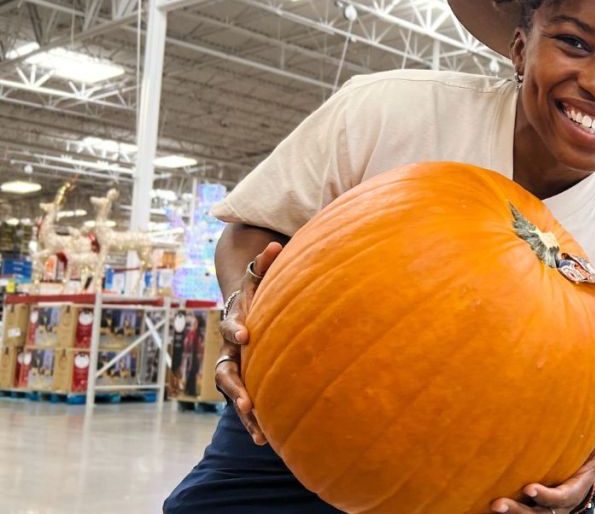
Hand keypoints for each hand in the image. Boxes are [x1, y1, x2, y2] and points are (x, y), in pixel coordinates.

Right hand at [215, 242, 282, 444]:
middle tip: (247, 402)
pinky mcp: (244, 386)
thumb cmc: (258, 298)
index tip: (246, 334)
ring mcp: (235, 371)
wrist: (246, 316)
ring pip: (233, 394)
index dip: (236, 328)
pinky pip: (245, 407)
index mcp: (236, 323)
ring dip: (244, 411)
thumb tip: (276, 244)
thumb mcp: (259, 280)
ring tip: (257, 430)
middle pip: (226, 370)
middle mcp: (230, 350)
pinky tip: (265, 441)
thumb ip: (266, 265)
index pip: (232, 325)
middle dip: (236, 386)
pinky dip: (253, 423)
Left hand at [490, 411, 594, 513]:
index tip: (529, 488)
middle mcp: (558, 507)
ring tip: (492, 505)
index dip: (546, 495)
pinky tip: (484, 507)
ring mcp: (544, 511)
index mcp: (573, 491)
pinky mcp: (532, 510)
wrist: (580, 486)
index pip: (560, 498)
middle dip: (519, 510)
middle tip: (499, 502)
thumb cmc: (585, 464)